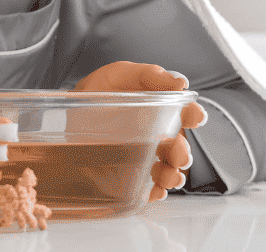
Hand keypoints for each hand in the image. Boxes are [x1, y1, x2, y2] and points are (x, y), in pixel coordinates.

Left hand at [74, 61, 206, 201]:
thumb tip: (180, 83)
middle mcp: (157, 133)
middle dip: (183, 154)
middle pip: (179, 147)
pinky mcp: (130, 172)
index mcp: (161, 109)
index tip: (194, 117)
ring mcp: (144, 154)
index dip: (194, 116)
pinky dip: (154, 191)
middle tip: (179, 156)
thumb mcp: (123, 74)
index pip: (186, 114)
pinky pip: (147, 186)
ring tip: (167, 177)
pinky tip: (153, 190)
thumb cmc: (100, 89)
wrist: (71, 108)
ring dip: (172, 176)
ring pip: (167, 169)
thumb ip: (152, 76)